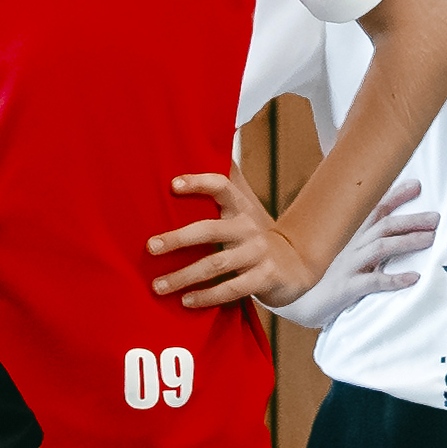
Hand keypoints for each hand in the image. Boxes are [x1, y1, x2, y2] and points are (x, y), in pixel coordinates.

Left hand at [150, 169, 313, 310]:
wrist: (296, 263)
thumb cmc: (253, 233)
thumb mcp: (241, 207)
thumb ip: (222, 184)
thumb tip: (203, 146)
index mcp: (239, 207)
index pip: (222, 186)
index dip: (199, 183)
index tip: (172, 184)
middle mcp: (248, 227)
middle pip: (210, 230)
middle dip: (177, 238)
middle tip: (150, 247)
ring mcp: (257, 253)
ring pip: (216, 264)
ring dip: (184, 276)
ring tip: (158, 286)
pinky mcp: (264, 278)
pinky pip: (232, 288)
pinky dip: (207, 296)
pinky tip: (186, 301)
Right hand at [277, 172, 437, 327]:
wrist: (298, 305)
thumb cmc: (327, 282)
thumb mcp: (347, 260)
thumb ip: (368, 248)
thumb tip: (394, 239)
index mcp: (353, 240)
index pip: (376, 211)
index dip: (396, 196)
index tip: (417, 185)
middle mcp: (352, 248)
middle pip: (384, 226)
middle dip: (411, 219)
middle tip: (436, 218)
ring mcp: (348, 267)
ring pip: (381, 248)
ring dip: (407, 242)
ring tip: (430, 239)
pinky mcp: (347, 288)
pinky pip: (373, 281)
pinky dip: (394, 279)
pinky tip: (413, 278)